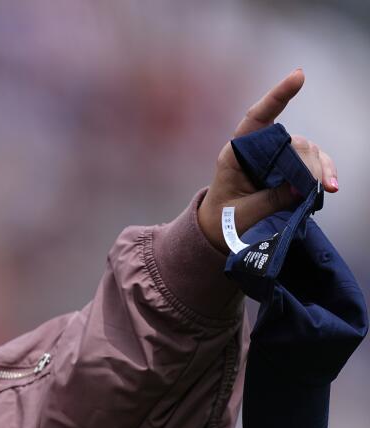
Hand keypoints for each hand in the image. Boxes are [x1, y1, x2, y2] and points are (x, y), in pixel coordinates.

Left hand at [198, 68, 338, 251]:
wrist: (219, 230)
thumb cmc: (224, 218)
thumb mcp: (242, 212)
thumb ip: (270, 199)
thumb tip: (300, 187)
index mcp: (235, 154)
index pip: (256, 117)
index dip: (277, 96)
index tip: (299, 75)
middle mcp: (258, 149)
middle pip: (292, 142)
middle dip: (307, 163)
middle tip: (313, 186)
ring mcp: (276, 157)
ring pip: (307, 151)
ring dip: (320, 169)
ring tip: (326, 189)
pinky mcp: (289, 168)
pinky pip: (314, 163)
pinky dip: (324, 173)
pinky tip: (330, 187)